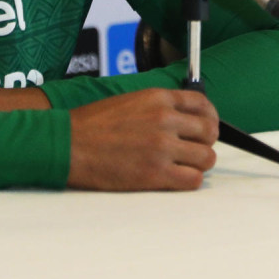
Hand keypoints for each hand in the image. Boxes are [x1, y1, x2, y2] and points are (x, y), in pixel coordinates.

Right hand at [66, 89, 218, 190]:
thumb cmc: (92, 124)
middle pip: (209, 132)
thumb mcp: (130, 100)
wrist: (68, 144)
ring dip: (200, 163)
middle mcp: (165, 120)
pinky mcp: (155, 174)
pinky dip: (190, 180)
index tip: (206, 127)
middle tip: (194, 149)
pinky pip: (193, 180)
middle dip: (205, 142)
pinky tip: (177, 178)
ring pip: (207, 158)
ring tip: (185, 166)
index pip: (203, 104)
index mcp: (159, 98)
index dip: (210, 117)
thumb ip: (159, 106)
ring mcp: (162, 147)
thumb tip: (182, 117)